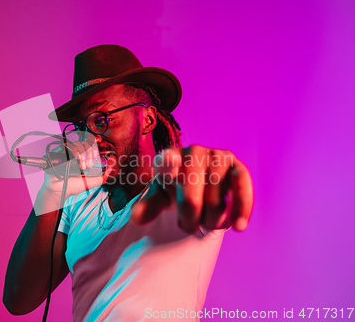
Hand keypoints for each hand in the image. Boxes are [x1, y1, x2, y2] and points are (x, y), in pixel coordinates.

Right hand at [41, 139, 111, 198]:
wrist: (61, 190)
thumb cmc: (74, 186)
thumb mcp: (93, 182)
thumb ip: (103, 176)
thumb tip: (111, 167)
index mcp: (84, 157)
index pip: (90, 145)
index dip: (94, 148)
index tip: (95, 157)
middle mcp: (76, 153)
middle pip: (85, 143)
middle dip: (90, 153)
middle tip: (89, 165)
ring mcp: (67, 151)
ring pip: (78, 143)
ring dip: (83, 154)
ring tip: (82, 167)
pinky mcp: (60, 151)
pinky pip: (68, 144)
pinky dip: (75, 151)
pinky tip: (76, 159)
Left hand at [131, 145, 252, 232]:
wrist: (201, 183)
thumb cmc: (176, 189)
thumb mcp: (161, 197)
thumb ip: (149, 206)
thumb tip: (135, 218)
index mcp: (169, 157)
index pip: (166, 161)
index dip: (168, 164)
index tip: (169, 163)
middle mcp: (193, 151)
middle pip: (191, 196)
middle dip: (190, 219)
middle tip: (188, 227)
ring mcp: (217, 156)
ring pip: (216, 198)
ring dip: (212, 220)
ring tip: (207, 224)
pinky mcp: (237, 166)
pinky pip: (242, 187)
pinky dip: (242, 208)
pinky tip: (238, 227)